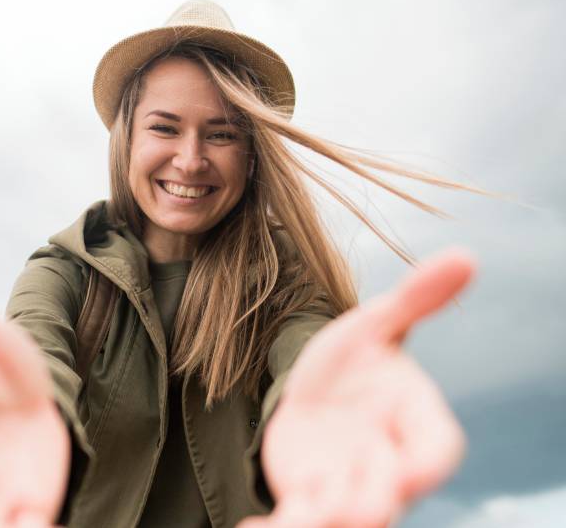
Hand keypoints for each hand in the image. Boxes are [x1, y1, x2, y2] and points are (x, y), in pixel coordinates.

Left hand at [238, 249, 474, 527]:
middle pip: (387, 496)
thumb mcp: (374, 324)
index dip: (426, 461)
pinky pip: (298, 522)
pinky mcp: (307, 499)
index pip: (435, 450)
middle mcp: (386, 464)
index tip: (412, 471)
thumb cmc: (354, 359)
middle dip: (369, 503)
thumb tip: (466, 254)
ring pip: (342, 517)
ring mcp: (346, 487)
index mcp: (413, 424)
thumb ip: (416, 298)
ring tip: (290, 526)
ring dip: (321, 522)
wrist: (313, 388)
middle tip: (346, 510)